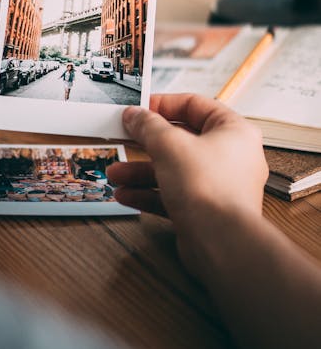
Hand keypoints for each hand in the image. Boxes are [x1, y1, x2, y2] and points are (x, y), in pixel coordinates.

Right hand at [107, 94, 267, 277]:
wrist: (221, 244)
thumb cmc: (208, 189)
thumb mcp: (169, 145)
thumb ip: (148, 125)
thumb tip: (135, 115)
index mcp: (232, 131)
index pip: (195, 106)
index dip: (164, 104)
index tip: (140, 108)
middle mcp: (229, 157)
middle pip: (180, 140)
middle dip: (145, 143)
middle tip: (124, 137)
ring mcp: (217, 186)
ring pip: (173, 170)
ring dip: (140, 171)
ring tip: (115, 174)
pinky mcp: (205, 211)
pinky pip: (173, 195)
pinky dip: (149, 193)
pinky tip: (125, 195)